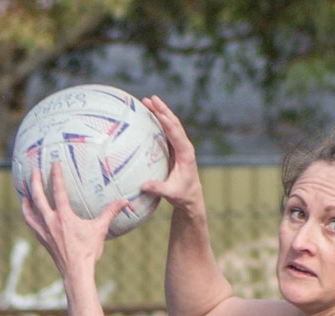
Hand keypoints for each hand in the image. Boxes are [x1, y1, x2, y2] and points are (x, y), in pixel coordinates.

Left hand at [21, 162, 128, 276]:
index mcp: (64, 216)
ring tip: (24, 193)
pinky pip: (32, 225)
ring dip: (26, 201)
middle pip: (38, 197)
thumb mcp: (101, 229)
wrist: (76, 271)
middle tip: (33, 170)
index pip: (58, 191)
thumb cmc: (89, 251)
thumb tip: (125, 201)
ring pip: (29, 212)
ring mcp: (44, 231)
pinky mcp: (43, 240)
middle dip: (35, 182)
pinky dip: (30, 217)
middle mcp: (51, 222)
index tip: (54, 163)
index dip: (56, 175)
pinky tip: (31, 215)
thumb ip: (111, 213)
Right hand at [141, 95, 204, 216]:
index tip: (158, 109)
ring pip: (171, 125)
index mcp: (186, 154)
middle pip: (174, 123)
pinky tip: (149, 116)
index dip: (166, 120)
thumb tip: (144, 186)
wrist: (191, 198)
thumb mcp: (171, 193)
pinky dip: (158, 122)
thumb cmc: (182, 196)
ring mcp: (180, 147)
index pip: (176, 133)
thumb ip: (158, 188)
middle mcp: (185, 147)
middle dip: (163, 110)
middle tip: (151, 98)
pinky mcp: (175, 150)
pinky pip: (167, 132)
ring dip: (160, 113)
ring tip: (148, 101)